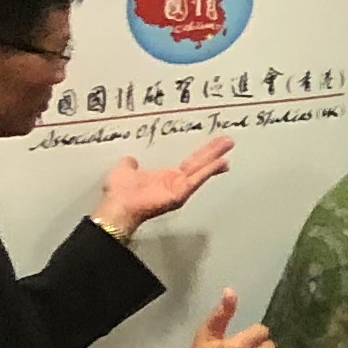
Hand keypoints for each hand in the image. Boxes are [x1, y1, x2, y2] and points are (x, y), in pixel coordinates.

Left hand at [92, 135, 233, 237]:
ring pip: (201, 169)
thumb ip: (130, 164)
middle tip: (228, 140)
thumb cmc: (118, 193)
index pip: (190, 163)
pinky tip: (221, 162)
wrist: (117, 206)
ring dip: (216, 157)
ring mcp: (179, 188)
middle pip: (200, 163)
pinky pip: (198, 179)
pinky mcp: (180, 193)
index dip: (202, 153)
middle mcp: (175, 183)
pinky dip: (210, 170)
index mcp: (166, 178)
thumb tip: (131, 160)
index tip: (213, 145)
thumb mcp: (123, 170)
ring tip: (229, 145)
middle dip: (214, 151)